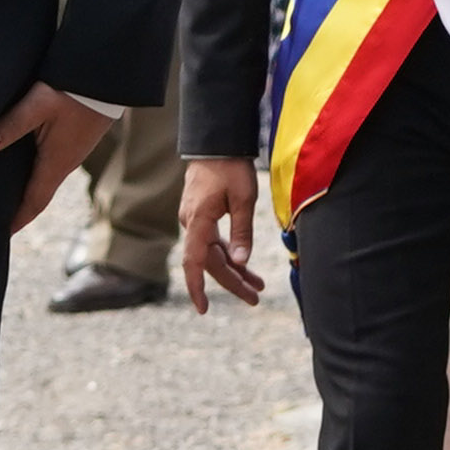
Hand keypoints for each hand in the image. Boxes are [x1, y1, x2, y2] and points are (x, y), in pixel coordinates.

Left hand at [0, 83, 102, 232]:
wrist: (108, 77)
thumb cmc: (75, 90)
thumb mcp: (40, 104)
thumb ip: (13, 123)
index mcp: (57, 162)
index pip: (35, 201)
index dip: (18, 219)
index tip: (2, 234)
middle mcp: (66, 163)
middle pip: (39, 194)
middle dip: (20, 209)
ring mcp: (72, 152)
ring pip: (46, 178)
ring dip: (28, 190)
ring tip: (7, 194)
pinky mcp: (74, 140)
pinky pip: (51, 163)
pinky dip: (35, 172)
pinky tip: (22, 163)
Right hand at [177, 154, 266, 311]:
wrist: (217, 141)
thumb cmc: (231, 167)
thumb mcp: (244, 199)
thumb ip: (242, 232)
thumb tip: (240, 262)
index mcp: (198, 221)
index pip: (194, 262)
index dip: (197, 288)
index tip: (204, 309)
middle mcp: (192, 223)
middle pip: (211, 262)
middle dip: (233, 282)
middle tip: (256, 298)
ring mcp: (195, 219)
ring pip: (214, 253)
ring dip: (234, 270)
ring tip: (257, 287)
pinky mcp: (201, 215)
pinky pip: (213, 242)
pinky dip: (230, 254)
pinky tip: (243, 265)